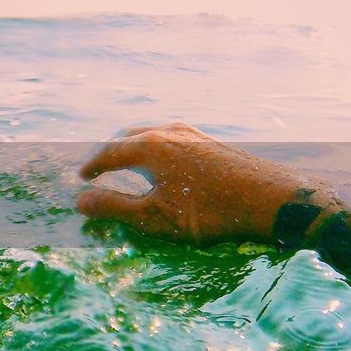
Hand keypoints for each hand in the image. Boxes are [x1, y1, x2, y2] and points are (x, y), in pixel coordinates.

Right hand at [77, 123, 320, 244]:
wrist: (270, 200)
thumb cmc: (208, 212)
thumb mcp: (155, 218)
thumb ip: (115, 208)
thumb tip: (80, 202)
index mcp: (150, 146)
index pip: (109, 152)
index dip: (93, 167)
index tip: (81, 179)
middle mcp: (169, 132)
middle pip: (129, 136)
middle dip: (111, 152)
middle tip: (100, 169)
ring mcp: (193, 134)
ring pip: (152, 135)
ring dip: (135, 149)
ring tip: (129, 166)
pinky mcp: (211, 142)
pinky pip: (172, 139)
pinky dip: (156, 150)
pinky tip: (165, 167)